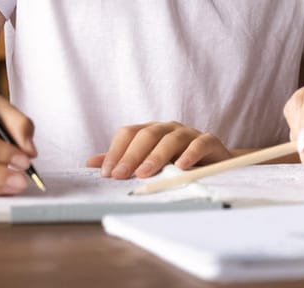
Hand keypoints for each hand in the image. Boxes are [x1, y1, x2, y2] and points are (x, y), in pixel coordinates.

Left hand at [86, 122, 232, 178]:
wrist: (213, 164)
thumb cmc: (175, 162)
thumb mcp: (147, 162)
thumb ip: (122, 160)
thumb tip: (90, 162)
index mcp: (150, 131)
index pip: (128, 134)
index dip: (116, 151)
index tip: (106, 173)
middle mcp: (168, 128)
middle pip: (147, 135)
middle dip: (131, 156)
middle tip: (121, 175)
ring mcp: (189, 133)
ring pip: (171, 139)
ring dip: (156, 156)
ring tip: (145, 173)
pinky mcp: (209, 141)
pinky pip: (200, 143)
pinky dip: (190, 153)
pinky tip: (181, 166)